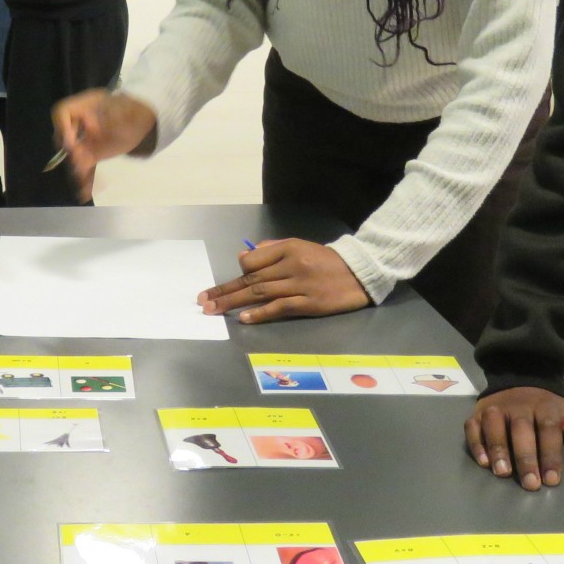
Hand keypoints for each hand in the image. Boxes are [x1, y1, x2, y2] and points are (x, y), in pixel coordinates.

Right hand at [51, 90, 158, 200]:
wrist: (145, 121)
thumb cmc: (136, 110)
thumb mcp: (127, 110)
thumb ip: (113, 118)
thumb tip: (96, 129)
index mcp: (85, 105)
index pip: (63, 112)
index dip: (63, 127)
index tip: (73, 142)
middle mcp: (80, 123)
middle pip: (64, 137)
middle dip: (71, 153)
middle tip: (83, 164)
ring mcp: (85, 140)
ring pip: (74, 157)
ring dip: (78, 171)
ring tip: (83, 188)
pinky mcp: (92, 154)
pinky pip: (86, 167)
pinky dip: (87, 181)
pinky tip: (86, 194)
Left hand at [198, 239, 371, 323]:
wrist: (360, 272)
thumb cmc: (326, 260)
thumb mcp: (300, 245)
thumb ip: (272, 249)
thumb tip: (244, 256)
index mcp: (287, 248)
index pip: (252, 261)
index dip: (236, 273)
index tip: (221, 286)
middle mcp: (291, 265)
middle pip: (251, 279)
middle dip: (224, 291)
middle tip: (203, 301)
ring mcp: (300, 284)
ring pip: (261, 293)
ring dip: (234, 302)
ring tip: (214, 310)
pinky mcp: (309, 303)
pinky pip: (280, 307)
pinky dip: (260, 313)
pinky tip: (244, 318)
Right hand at [465, 386, 563, 491]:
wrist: (523, 380)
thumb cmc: (554, 412)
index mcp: (549, 409)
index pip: (550, 431)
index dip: (550, 456)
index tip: (552, 481)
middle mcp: (522, 406)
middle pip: (523, 430)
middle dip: (527, 458)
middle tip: (531, 484)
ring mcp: (498, 408)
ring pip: (495, 426)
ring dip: (499, 449)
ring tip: (503, 474)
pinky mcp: (478, 413)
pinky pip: (473, 427)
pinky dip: (477, 443)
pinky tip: (483, 462)